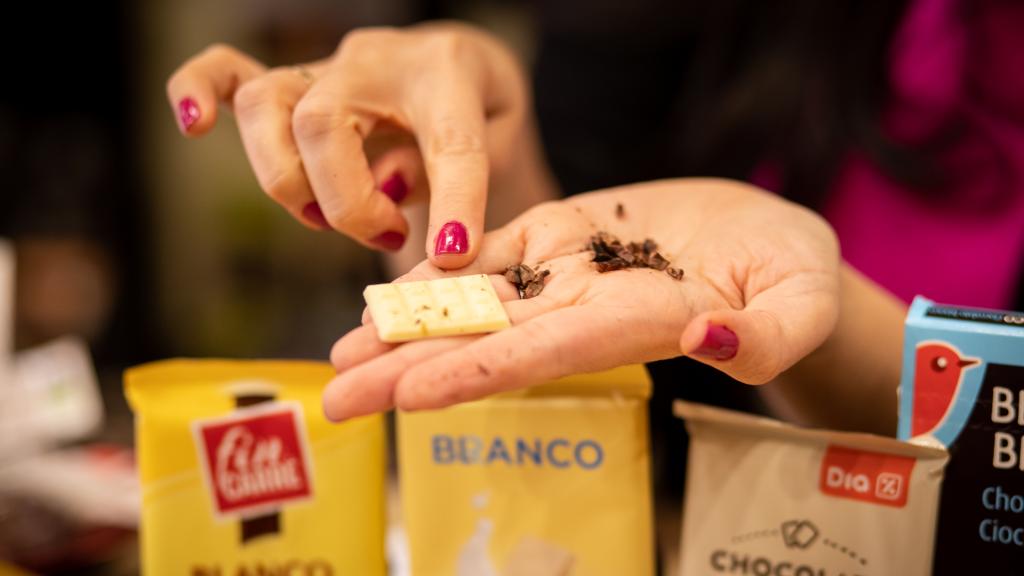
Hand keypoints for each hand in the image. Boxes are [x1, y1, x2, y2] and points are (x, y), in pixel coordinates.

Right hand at [165, 23, 538, 266]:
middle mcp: (374, 62)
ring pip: (268, 107)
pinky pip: (228, 72)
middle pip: (322, 123)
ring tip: (325, 220)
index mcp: (448, 74)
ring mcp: (326, 70)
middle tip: (388, 235)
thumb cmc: (480, 108)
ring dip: (288, 181)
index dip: (454, 201)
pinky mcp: (293, 84)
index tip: (452, 254)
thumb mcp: (502, 139)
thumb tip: (398, 200)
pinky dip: (199, 93)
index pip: (449, 141)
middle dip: (344, 202)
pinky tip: (195, 124)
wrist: (455, 64)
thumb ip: (467, 172)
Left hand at [323, 179, 840, 420]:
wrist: (768, 239)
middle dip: (410, 368)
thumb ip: (766, 335)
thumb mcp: (803, 304)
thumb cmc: (795, 277)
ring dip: (408, 324)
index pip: (546, 355)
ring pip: (476, 299)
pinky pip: (493, 252)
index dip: (479, 372)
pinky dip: (441, 267)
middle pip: (488, 342)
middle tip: (336, 396)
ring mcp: (568, 271)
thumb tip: (709, 343)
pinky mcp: (561, 233)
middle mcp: (585, 308)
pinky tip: (388, 287)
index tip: (410, 393)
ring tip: (342, 349)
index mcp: (635, 326)